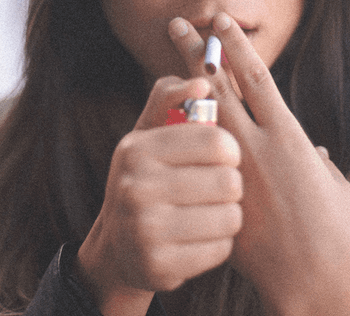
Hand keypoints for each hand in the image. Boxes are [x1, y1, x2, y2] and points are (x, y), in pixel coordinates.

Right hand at [77, 76, 243, 315]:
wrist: (118, 248)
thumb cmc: (146, 178)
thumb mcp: (148, 135)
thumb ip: (170, 99)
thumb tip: (201, 82)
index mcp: (137, 151)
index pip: (216, 141)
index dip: (229, 150)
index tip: (221, 157)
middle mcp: (136, 189)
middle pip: (228, 181)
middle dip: (230, 186)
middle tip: (216, 189)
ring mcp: (145, 232)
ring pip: (230, 217)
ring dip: (228, 216)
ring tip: (211, 213)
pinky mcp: (160, 267)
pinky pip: (221, 250)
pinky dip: (219, 244)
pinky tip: (201, 238)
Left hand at [168, 13, 349, 315]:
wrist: (313, 279)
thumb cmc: (334, 230)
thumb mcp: (334, 186)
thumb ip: (320, 162)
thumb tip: (317, 152)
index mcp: (289, 134)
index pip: (256, 77)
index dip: (235, 47)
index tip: (220, 22)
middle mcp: (256, 144)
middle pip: (218, 87)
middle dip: (195, 52)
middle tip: (175, 23)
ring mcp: (232, 170)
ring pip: (199, 116)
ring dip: (181, 83)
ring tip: (164, 59)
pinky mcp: (219, 194)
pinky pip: (192, 158)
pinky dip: (177, 133)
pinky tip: (161, 116)